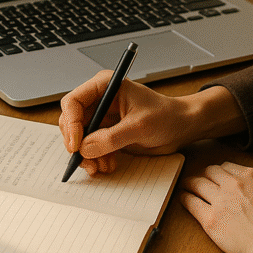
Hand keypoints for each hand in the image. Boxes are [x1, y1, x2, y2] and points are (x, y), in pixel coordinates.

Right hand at [58, 72, 186, 175]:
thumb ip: (112, 137)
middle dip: (76, 143)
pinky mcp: (106, 133)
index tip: (76, 145)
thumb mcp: (140, 126)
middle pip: (71, 121)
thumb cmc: (167, 116)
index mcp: (105, 86)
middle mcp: (100, 100)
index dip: (71, 124)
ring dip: (86, 155)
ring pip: (79, 138)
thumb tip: (85, 148)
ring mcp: (102, 117)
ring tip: (101, 167)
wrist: (181, 127)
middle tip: (86, 161)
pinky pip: (90, 147)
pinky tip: (108, 164)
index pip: (73, 102)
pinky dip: (95, 158)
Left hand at [181, 162, 252, 252]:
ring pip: (197, 183)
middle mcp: (233, 184)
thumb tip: (248, 192)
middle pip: (210, 171)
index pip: (227, 167)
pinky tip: (183, 199)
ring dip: (190, 183)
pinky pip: (191, 202)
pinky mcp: (210, 219)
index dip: (219, 173)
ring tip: (186, 186)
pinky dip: (185, 198)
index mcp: (251, 176)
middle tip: (198, 180)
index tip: (215, 177)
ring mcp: (220, 200)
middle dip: (203, 175)